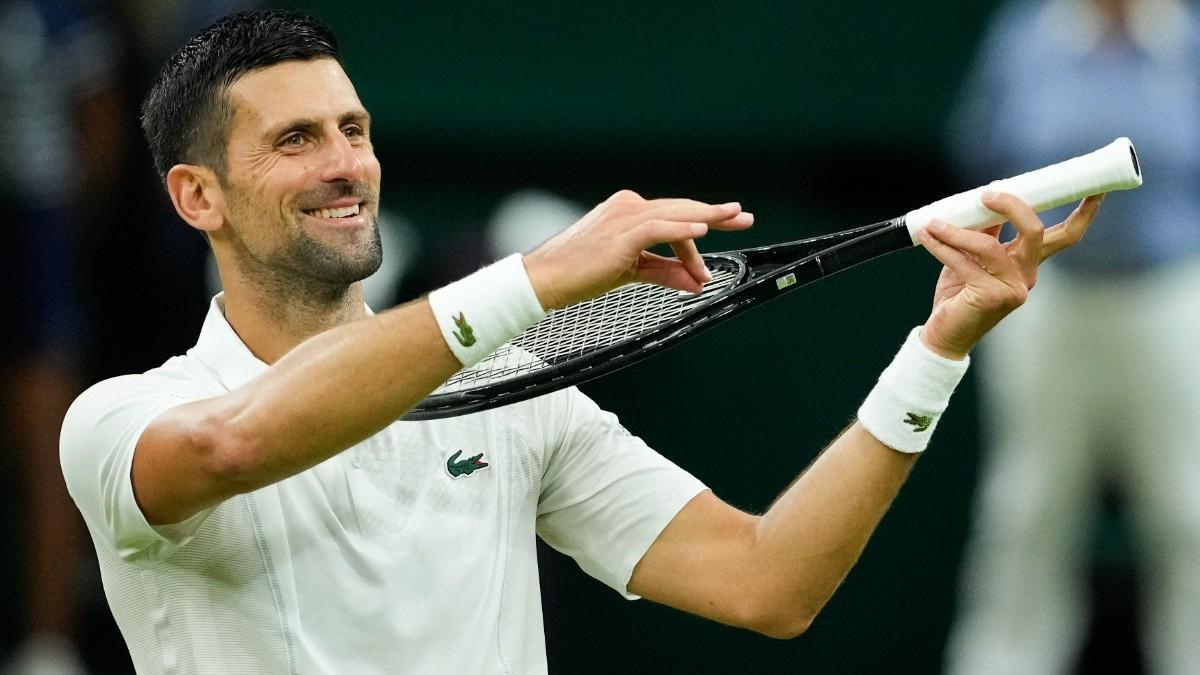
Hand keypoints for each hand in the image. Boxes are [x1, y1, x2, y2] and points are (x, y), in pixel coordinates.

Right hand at [522, 189, 753, 309]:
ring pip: (674, 215)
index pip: (674, 216)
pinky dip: (681, 230)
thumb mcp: (632, 271)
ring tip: (733, 219)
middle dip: (715, 215)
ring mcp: (624, 218)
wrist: (546, 279)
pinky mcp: (621, 234)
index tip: (729, 225)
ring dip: (706, 219)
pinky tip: (702, 232)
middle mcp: (628, 208)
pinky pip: (658, 229)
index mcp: (629, 212)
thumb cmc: (581, 274)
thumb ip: (665, 272)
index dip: (703, 224)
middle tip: (744, 217)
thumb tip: (696, 282)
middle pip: (681, 209)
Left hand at [916, 191, 1103, 358]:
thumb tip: (984, 200)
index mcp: (1029, 263)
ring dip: (957, 231)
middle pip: (1035, 231)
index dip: (1083, 213)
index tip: (1096, 188)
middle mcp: (1027, 275)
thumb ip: (983, 231)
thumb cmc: (960, 294)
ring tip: (934, 223)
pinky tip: (928, 236)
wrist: (945, 333)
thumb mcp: (973, 256)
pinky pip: (964, 262)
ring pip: (989, 245)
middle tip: (988, 193)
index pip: (1065, 235)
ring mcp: (1012, 288)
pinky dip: (942, 246)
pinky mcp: (991, 297)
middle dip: (1013, 205)